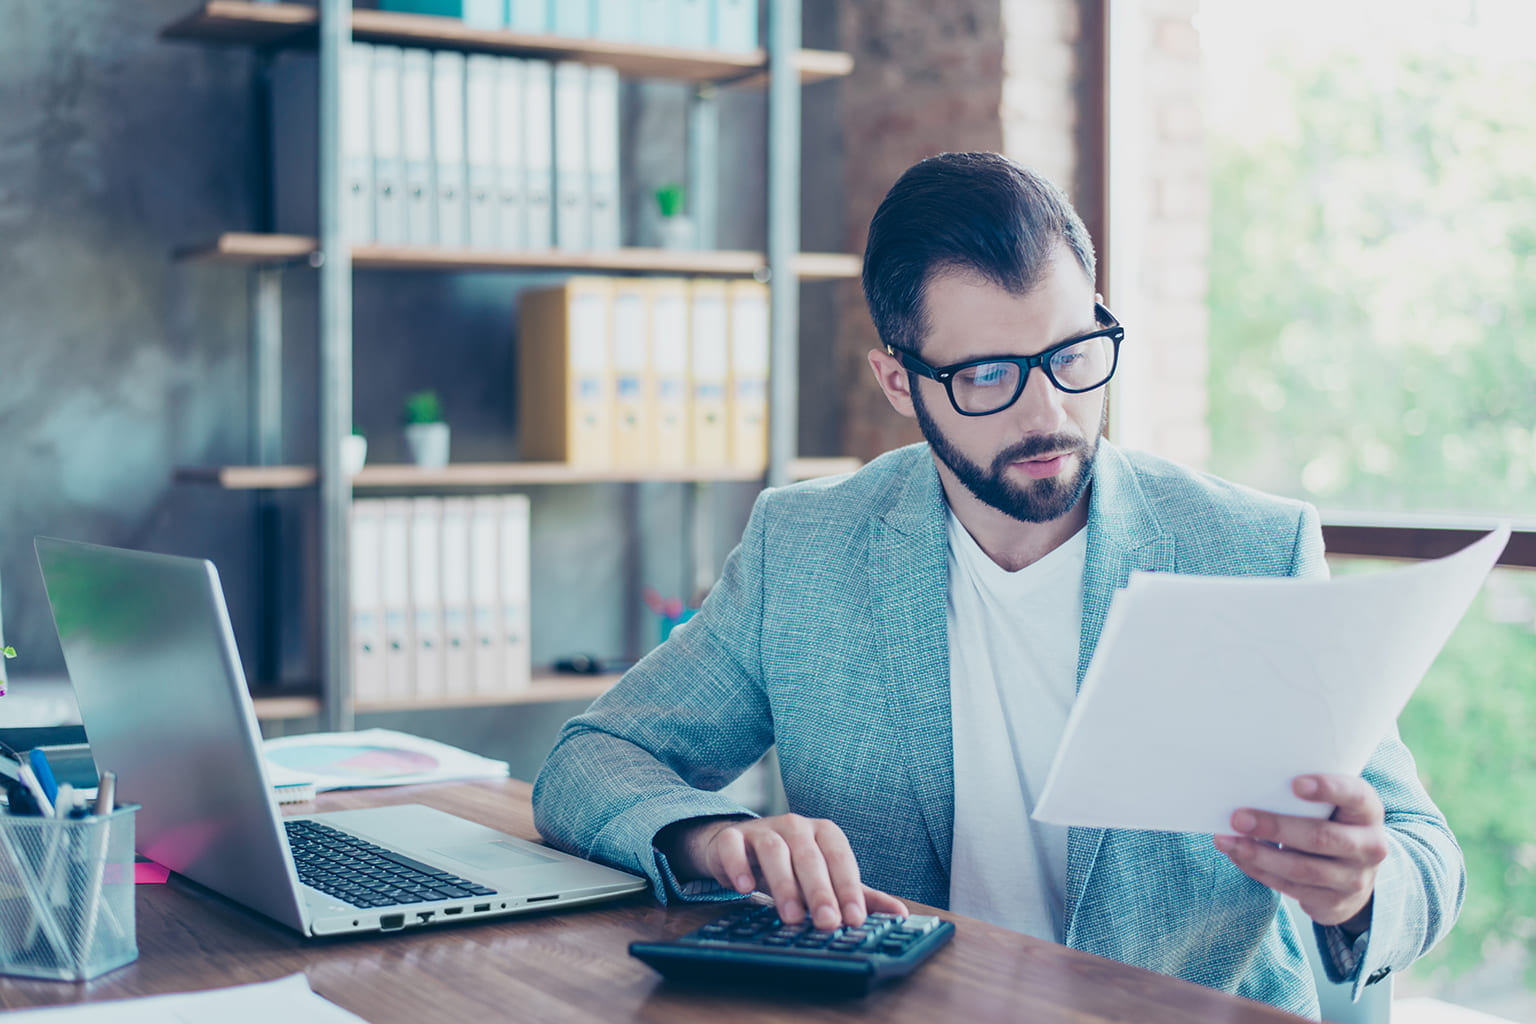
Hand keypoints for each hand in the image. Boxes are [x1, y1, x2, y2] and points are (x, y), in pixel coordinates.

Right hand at [658, 814, 908, 929]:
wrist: (736, 848)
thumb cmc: (790, 865)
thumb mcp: (825, 878)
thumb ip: (859, 895)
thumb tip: (900, 914)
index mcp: (823, 834)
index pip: (841, 858)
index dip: (848, 888)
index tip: (855, 919)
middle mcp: (795, 826)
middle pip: (810, 856)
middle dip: (820, 891)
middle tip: (826, 923)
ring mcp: (761, 830)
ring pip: (774, 850)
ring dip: (783, 884)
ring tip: (790, 917)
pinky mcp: (730, 838)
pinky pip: (733, 846)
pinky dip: (738, 865)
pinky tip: (743, 889)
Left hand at [1214, 774, 1388, 933]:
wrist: (1354, 874)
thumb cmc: (1331, 823)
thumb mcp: (1332, 806)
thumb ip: (1305, 796)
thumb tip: (1249, 785)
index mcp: (1368, 811)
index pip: (1354, 795)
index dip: (1328, 789)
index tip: (1295, 783)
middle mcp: (1369, 846)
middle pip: (1320, 837)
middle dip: (1275, 827)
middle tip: (1238, 818)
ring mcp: (1354, 879)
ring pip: (1302, 868)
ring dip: (1258, 855)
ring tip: (1226, 840)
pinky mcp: (1334, 902)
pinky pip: (1290, 887)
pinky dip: (1258, 870)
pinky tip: (1237, 855)